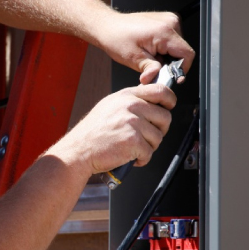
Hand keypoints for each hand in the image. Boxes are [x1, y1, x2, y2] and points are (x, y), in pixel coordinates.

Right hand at [47, 83, 175, 176]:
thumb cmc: (92, 133)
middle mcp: (131, 106)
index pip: (160, 90)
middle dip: (159, 130)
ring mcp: (133, 123)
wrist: (79, 150)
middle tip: (147, 137)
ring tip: (133, 147)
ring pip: (158, 137)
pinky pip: (149, 152)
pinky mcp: (133, 140)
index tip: (168, 107)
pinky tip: (129, 156)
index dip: (169, 100)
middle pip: (165, 116)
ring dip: (149, 146)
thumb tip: (152, 103)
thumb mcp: (110, 107)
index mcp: (126, 96)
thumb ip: (131, 102)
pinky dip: (142, 159)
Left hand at [95, 12, 194, 84]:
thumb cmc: (117, 39)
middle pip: (183, 51)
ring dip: (167, 56)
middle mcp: (170, 22)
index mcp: (164, 31)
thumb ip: (150, 69)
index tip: (170, 77)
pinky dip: (164, 48)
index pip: (187, 54)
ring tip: (150, 55)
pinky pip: (173, 39)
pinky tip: (151, 49)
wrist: (109, 26)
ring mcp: (169, 19)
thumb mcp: (133, 58)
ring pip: (178, 46)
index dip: (181, 69)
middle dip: (170, 63)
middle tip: (153, 66)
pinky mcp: (166, 20)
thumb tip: (157, 80)